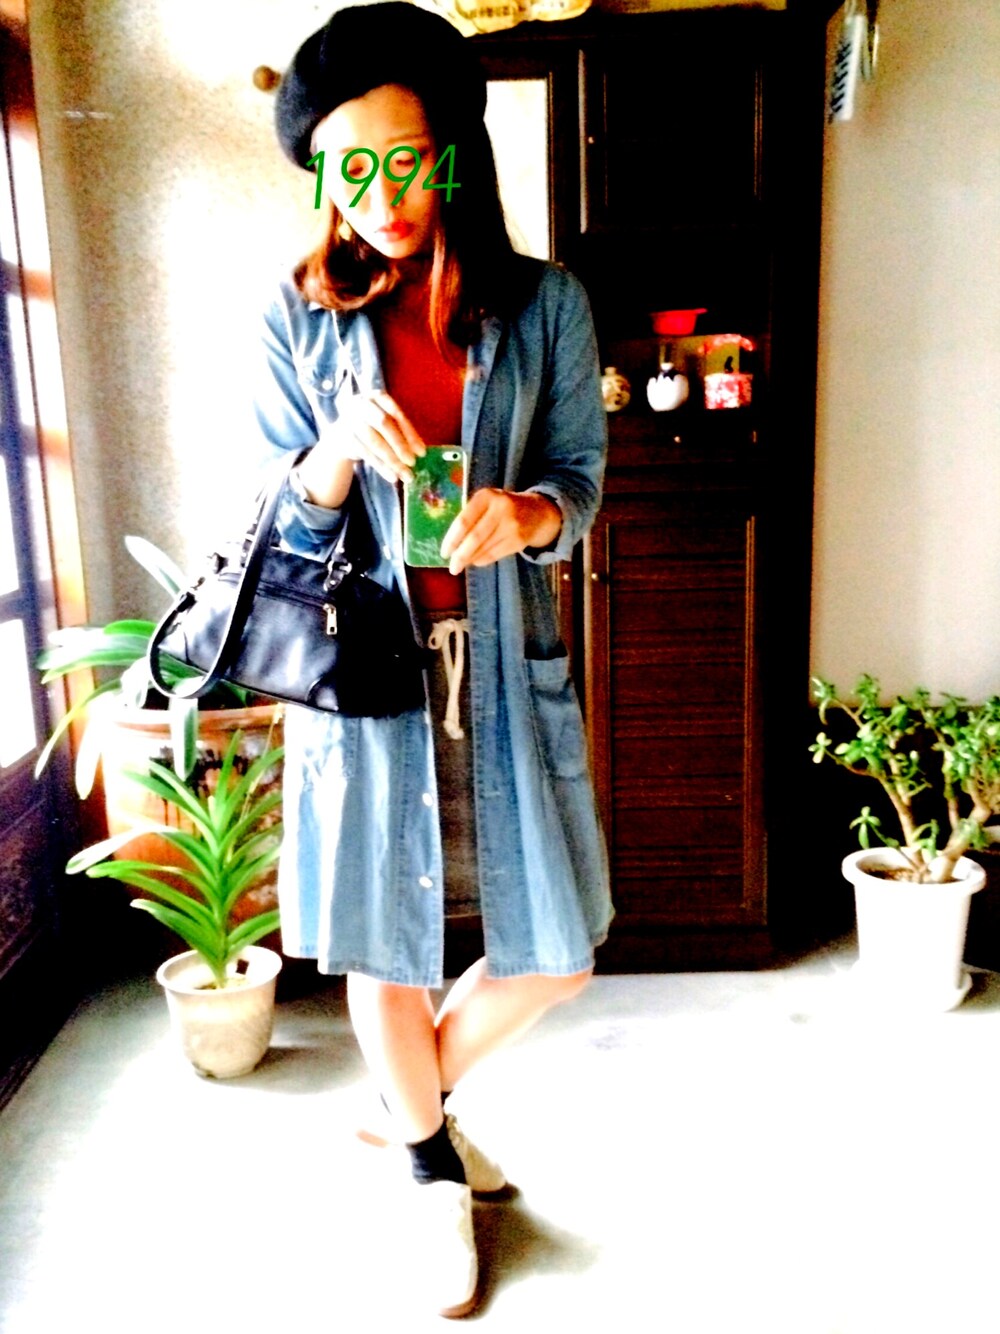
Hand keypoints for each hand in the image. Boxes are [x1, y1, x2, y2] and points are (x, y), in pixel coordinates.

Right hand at [296, 390, 424, 505]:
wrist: (343, 434)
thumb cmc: (373, 427)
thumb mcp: (388, 424)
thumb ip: (403, 432)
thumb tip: (420, 451)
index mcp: (377, 397)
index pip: (396, 414)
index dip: (410, 433)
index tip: (421, 452)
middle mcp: (362, 404)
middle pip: (384, 424)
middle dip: (400, 445)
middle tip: (413, 463)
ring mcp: (350, 420)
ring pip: (375, 441)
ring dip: (392, 460)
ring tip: (406, 475)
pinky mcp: (345, 437)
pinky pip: (366, 454)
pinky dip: (381, 467)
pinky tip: (392, 476)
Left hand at [440, 489, 562, 575]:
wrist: (537, 512)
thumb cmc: (502, 508)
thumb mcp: (486, 503)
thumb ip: (470, 517)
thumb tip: (451, 546)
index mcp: (486, 496)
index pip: (464, 521)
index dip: (452, 539)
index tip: (444, 553)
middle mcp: (501, 508)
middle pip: (475, 538)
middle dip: (460, 555)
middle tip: (452, 567)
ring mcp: (512, 525)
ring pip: (484, 548)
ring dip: (470, 559)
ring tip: (461, 564)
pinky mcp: (519, 540)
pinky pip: (495, 555)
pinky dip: (482, 560)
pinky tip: (476, 560)